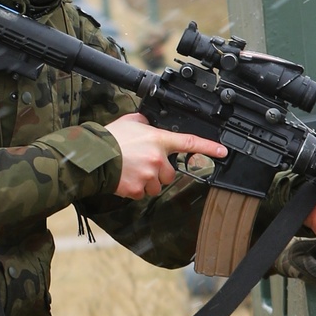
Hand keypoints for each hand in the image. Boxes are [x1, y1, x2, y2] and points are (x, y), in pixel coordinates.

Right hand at [104, 113, 226, 199]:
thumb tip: (149, 123)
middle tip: (141, 163)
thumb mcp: (131, 122)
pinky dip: (135, 189)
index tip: (222, 152)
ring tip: (131, 170)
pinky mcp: (138, 189)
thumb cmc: (111, 138)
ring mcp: (149, 175)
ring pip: (156, 186)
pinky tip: (125, 178)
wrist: (94, 156)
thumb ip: (145, 123)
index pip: (189, 142)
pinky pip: (142, 193)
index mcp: (159, 140)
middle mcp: (157, 158)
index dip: (208, 147)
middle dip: (159, 171)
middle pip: (170, 173)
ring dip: (147, 181)